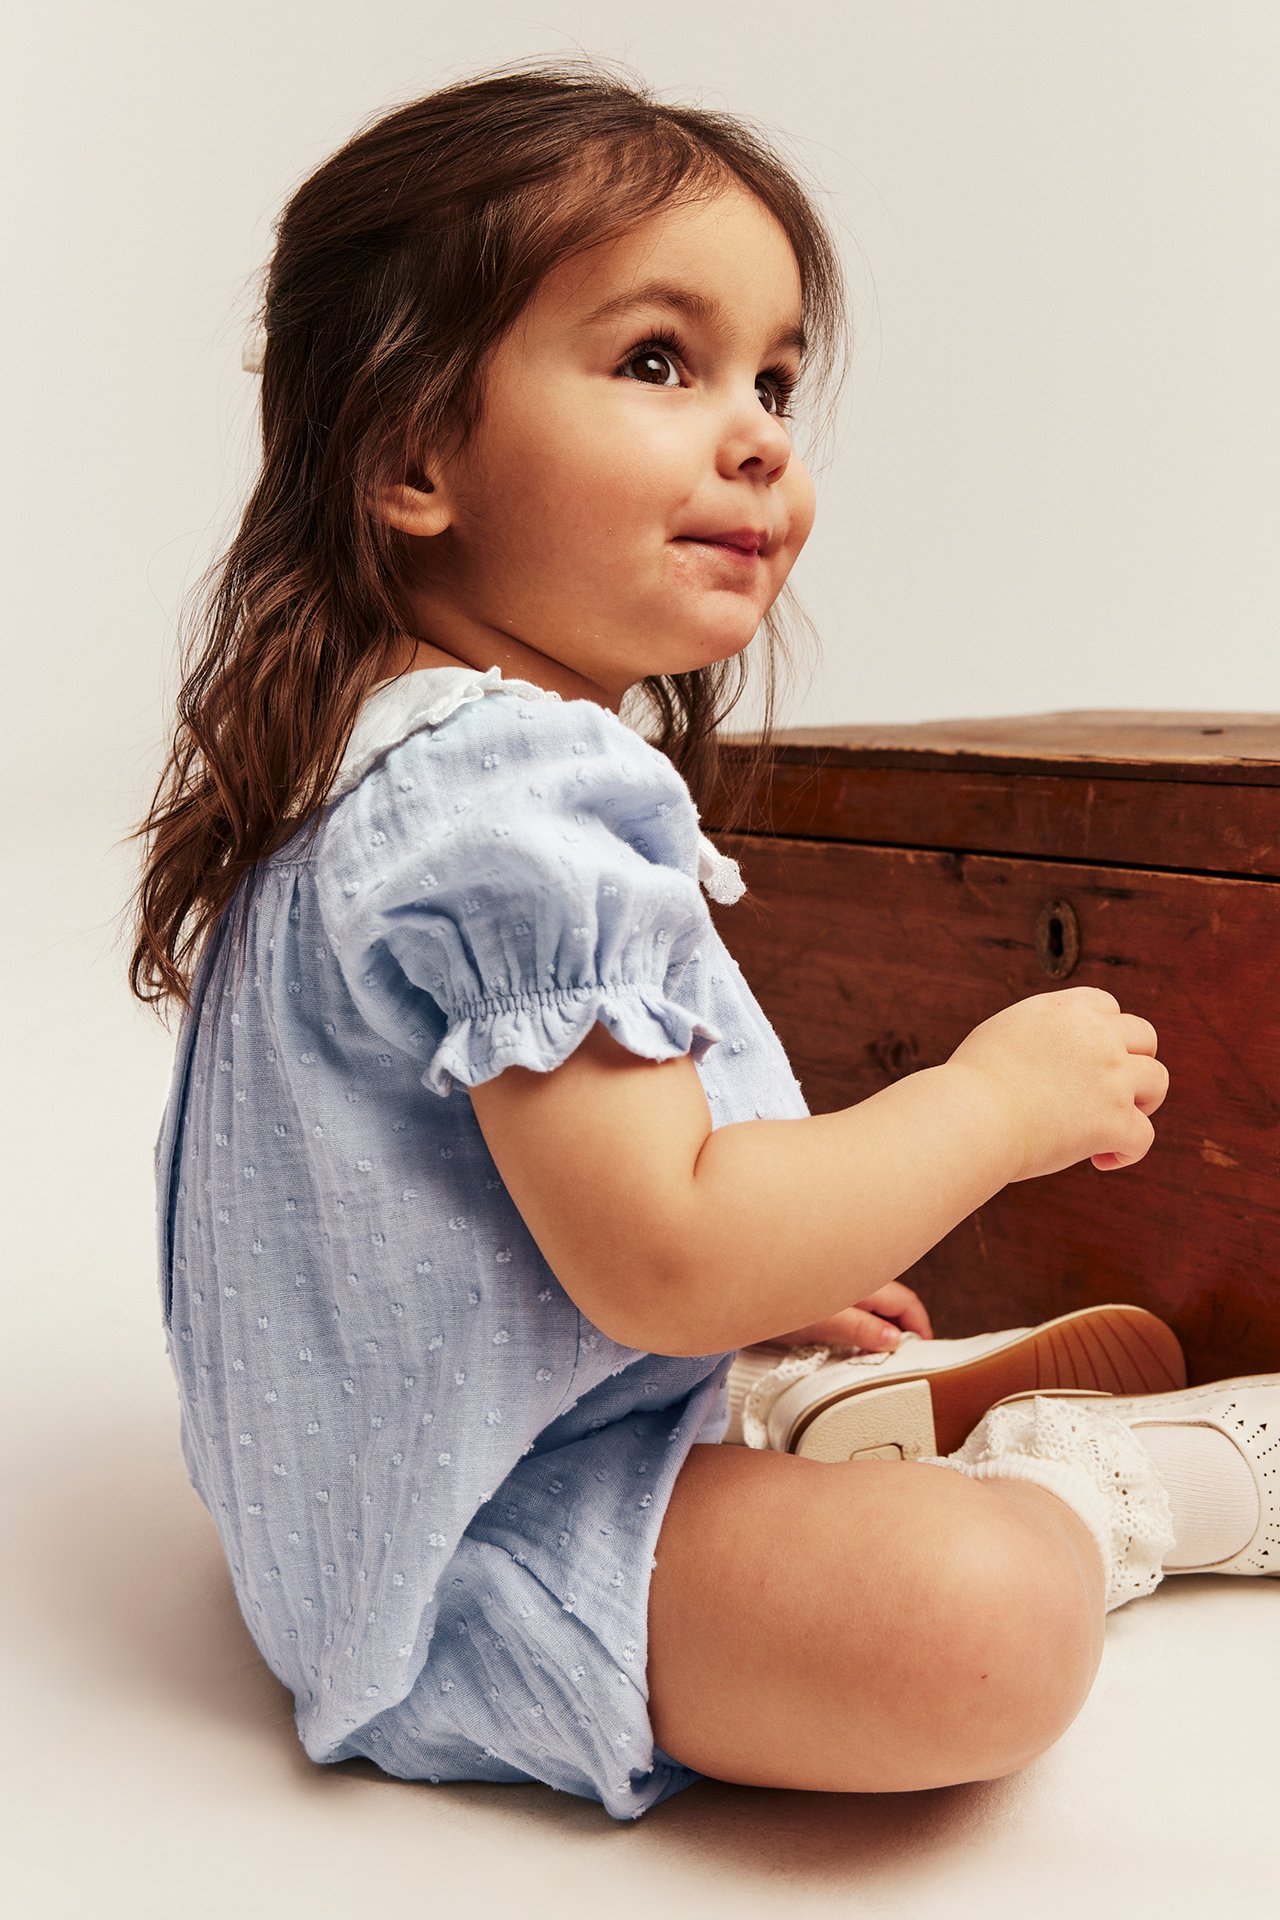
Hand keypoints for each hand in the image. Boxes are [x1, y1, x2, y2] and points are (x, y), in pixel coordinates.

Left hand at [768, 1279, 932, 1352]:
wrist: (734, 1287)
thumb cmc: (772, 1299)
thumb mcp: (822, 1322)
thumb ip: (860, 1329)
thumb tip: (896, 1340)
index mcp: (861, 1281)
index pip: (906, 1302)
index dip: (920, 1328)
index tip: (924, 1353)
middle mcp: (852, 1277)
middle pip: (891, 1302)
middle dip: (901, 1328)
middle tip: (902, 1359)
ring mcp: (836, 1283)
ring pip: (871, 1305)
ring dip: (878, 1327)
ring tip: (874, 1356)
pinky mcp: (819, 1291)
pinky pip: (852, 1307)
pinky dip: (858, 1324)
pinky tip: (846, 1341)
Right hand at [945, 986, 1168, 1183]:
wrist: (970, 1114)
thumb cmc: (969, 1086)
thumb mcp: (1001, 1036)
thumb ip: (1035, 1038)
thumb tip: (1046, 1060)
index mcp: (1064, 1010)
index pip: (1107, 1006)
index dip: (1106, 1033)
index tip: (1089, 1059)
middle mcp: (1095, 1036)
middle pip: (1145, 1037)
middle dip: (1134, 1063)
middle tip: (1113, 1092)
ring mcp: (1110, 1077)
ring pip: (1157, 1081)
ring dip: (1142, 1103)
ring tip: (1114, 1124)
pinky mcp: (1115, 1119)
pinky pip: (1143, 1136)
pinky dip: (1127, 1152)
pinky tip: (1101, 1160)